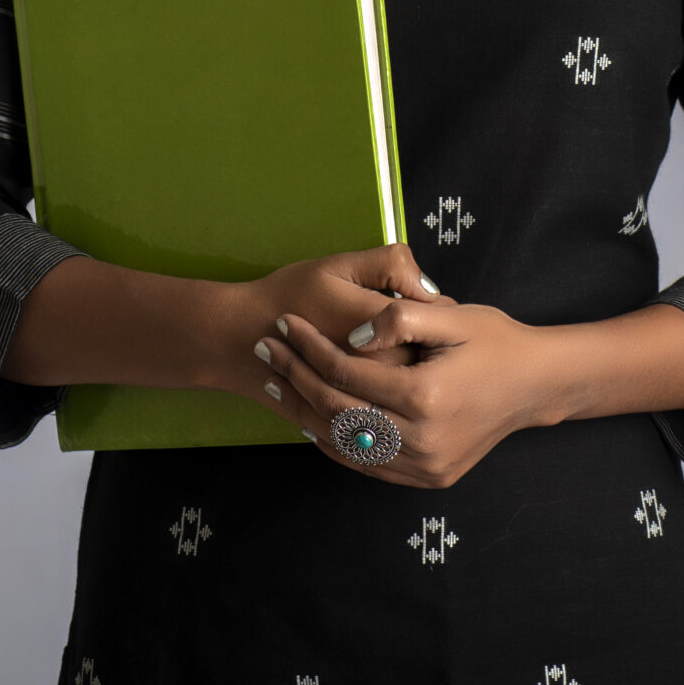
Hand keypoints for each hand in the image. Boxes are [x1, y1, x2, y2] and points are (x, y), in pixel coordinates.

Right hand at [222, 242, 449, 414]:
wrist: (243, 339)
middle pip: (433, 356)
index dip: (435, 307)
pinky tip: (378, 371)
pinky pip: (390, 409)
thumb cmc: (289, 297)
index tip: (420, 299)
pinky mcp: (355, 420)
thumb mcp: (337, 265)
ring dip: (413, 366)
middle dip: (428, 338)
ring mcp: (370, 403)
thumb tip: (427, 286)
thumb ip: (388, 264)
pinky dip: (392, 388)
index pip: (439, 320)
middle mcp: (383, 376)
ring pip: (415, 387)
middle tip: (413, 321)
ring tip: (392, 345)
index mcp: (386, 334)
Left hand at [256, 295, 565, 487]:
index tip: (284, 324)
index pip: (347, 374)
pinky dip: (335, 443)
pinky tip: (313, 419)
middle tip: (266, 352)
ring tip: (276, 383)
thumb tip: (353, 336)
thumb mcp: (453, 315)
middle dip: (295, 378)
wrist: (536, 386)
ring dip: (306, 413)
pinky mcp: (428, 477)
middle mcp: (422, 440)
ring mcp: (425, 465)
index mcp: (425, 397)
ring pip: (346, 445)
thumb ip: (400, 319)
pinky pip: (368, 465)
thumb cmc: (495, 341)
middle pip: (338, 412)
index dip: (309, 347)